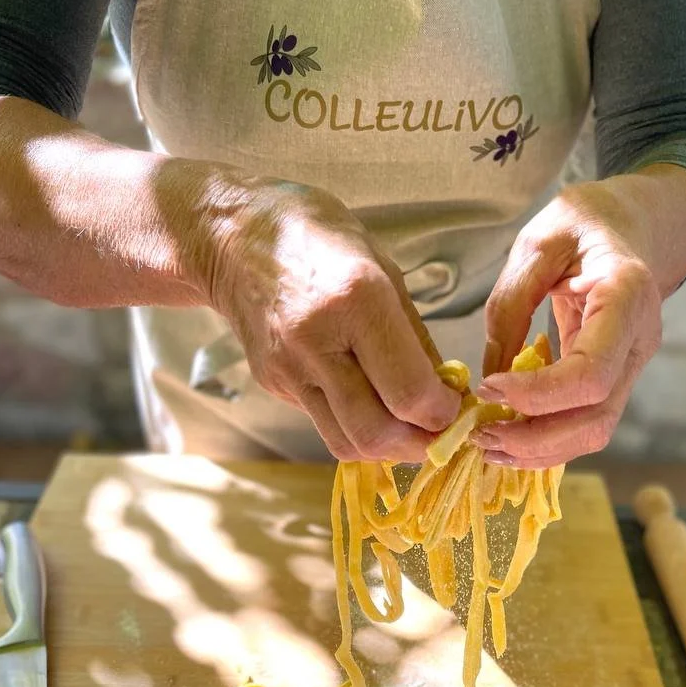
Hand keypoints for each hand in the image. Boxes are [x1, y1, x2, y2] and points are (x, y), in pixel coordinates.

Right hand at [196, 177, 459, 460]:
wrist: (231, 237)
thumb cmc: (318, 238)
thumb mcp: (383, 269)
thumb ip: (415, 337)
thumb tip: (444, 391)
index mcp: (357, 301)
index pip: (409, 392)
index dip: (442, 414)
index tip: (454, 407)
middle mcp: (318, 342)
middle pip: (375, 433)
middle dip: (418, 445)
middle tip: (437, 433)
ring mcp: (290, 369)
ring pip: (346, 443)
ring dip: (385, 448)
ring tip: (406, 429)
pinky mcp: (274, 384)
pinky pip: (323, 424)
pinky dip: (355, 427)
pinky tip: (368, 405)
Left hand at [470, 178, 666, 468]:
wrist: (631, 226)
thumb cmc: (584, 224)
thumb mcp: (539, 242)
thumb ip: (512, 304)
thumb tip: (491, 374)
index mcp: (627, 297)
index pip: (591, 373)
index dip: (538, 394)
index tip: (488, 388)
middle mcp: (639, 342)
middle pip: (596, 418)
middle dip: (534, 438)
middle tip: (478, 434)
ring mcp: (631, 368)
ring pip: (594, 432)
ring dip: (538, 450)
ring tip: (486, 443)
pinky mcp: (614, 382)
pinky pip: (585, 425)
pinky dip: (545, 441)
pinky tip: (506, 436)